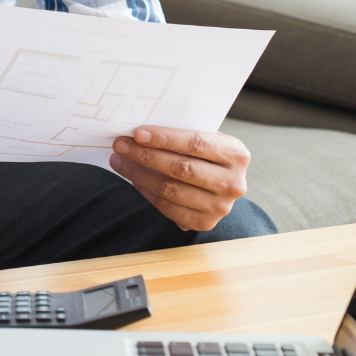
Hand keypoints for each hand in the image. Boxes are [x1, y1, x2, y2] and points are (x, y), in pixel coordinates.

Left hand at [110, 126, 249, 231]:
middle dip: (145, 155)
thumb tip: (139, 133)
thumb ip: (182, 135)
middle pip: (181, 168)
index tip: (137, 133)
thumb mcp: (207, 139)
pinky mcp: (205, 223)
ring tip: (119, 161)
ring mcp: (221, 207)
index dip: (165, 138)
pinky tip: (134, 179)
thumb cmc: (207, 154)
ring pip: (170, 189)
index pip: (196, 143)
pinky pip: (168, 207)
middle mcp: (233, 183)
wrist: (224, 184)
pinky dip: (146, 192)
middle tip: (120, 145)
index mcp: (236, 154)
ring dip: (138, 174)